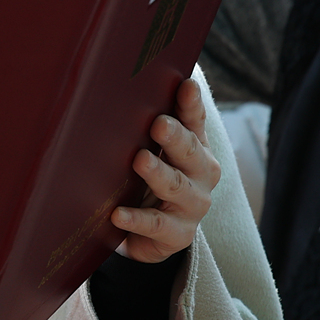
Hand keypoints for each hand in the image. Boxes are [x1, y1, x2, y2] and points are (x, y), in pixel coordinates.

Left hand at [114, 79, 218, 263]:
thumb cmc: (152, 179)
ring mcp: (192, 205)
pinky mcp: (178, 234)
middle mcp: (201, 174)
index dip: (190, 104)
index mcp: (196, 147)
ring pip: (176, 186)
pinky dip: (137, 219)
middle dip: (175, 137)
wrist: (151, 232)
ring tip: (140, 160)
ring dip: (158, 173)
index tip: (185, 84)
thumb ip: (151, 124)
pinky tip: (118, 214)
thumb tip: (125, 86)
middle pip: (190, 152)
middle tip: (159, 123)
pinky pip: (156, 225)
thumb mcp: (153, 151)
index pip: (194, 121)